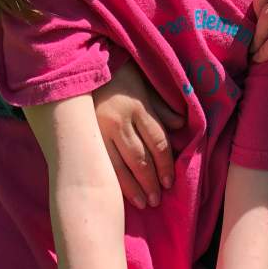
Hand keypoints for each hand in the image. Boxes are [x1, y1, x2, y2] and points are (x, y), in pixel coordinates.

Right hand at [93, 59, 184, 209]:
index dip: (166, 164)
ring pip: (120, 165)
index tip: (170, 182)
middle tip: (158, 199)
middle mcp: (120, 120)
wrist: (86, 65)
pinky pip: (101, 162)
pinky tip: (119, 194)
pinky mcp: (85, 135)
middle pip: (140, 158)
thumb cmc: (122, 78)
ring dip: (133, 187)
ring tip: (143, 203)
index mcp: (139, 107)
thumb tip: (182, 127)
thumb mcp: (147, 88)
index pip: (158, 141)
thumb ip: (163, 109)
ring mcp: (100, 129)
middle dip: (151, 181)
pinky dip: (112, 180)